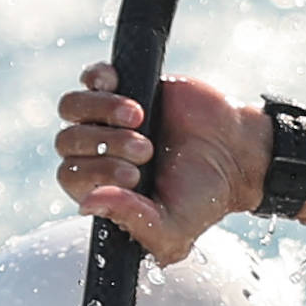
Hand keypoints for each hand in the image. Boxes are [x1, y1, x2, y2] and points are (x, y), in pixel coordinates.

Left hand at [54, 64, 269, 264]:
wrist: (238, 154)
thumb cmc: (204, 196)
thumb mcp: (173, 228)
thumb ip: (132, 220)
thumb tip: (87, 203)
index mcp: (101, 189)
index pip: (71, 176)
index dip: (96, 172)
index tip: (135, 176)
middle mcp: (98, 153)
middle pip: (67, 141)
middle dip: (106, 144)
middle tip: (146, 150)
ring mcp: (107, 119)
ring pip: (71, 107)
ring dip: (101, 110)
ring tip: (140, 115)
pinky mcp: (125, 87)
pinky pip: (90, 77)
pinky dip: (98, 78)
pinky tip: (120, 84)